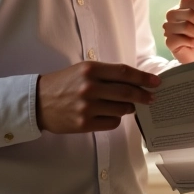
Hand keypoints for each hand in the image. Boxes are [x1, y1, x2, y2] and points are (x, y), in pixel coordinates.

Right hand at [37, 61, 160, 133]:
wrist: (38, 102)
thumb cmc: (63, 83)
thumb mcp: (82, 70)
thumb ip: (106, 74)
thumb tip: (134, 81)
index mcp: (90, 70)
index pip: (124, 73)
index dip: (142, 78)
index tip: (155, 82)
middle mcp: (90, 87)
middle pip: (126, 92)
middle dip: (143, 95)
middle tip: (152, 97)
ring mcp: (87, 107)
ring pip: (121, 109)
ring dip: (128, 107)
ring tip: (126, 105)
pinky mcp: (84, 124)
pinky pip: (112, 123)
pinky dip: (115, 119)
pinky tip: (109, 115)